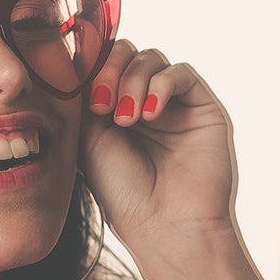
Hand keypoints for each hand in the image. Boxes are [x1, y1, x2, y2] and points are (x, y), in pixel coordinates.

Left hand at [80, 41, 237, 276]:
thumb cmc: (123, 193)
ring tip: (126, 118)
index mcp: (114, 109)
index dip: (90, 67)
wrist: (164, 226)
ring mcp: (174, 104)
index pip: (102, 64)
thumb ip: (84, 97)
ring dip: (132, 80)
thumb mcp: (87, 139)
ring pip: (151, 59)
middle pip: (126, 53)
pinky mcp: (203, 108)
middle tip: (101, 103)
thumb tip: (76, 57)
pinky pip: (181, 73)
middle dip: (109, 69)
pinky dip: (160, 85)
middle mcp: (144, 102)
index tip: (80, 92)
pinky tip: (148, 114)